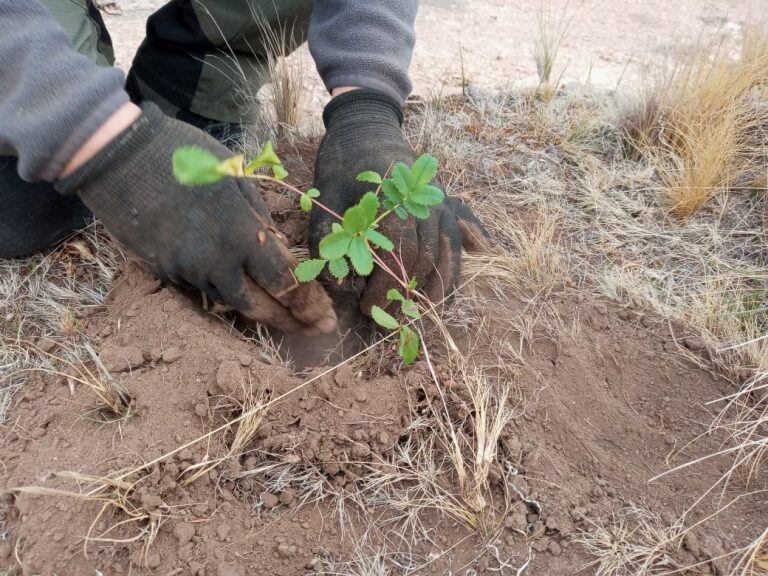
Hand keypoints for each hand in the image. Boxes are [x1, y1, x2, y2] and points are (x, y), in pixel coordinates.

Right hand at [56, 103, 336, 333]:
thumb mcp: (238, 180)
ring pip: (231, 303)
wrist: (117, 156)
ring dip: (261, 312)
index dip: (309, 305)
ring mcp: (186, 271)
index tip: (326, 320)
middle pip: (260, 307)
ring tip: (286, 317)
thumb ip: (261, 222)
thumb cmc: (185, 156)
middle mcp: (216, 263)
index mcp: (242, 235)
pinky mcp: (164, 272)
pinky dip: (227, 294)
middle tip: (315, 331)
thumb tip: (279, 251)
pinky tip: (243, 291)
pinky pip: (204, 290)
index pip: (286, 283)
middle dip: (291, 322)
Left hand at [310, 89, 489, 315]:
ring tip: (432, 309)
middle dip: (408, 292)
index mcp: (396, 199)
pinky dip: (476, 240)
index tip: (369, 309)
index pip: (399, 252)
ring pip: (449, 248)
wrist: (365, 127)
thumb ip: (326, 240)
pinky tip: (486, 253)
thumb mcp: (325, 198)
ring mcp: (440, 200)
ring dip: (442, 283)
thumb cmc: (343, 164)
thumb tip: (340, 287)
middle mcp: (426, 201)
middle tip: (389, 316)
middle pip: (426, 257)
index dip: (386, 286)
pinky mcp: (446, 199)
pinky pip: (466, 224)